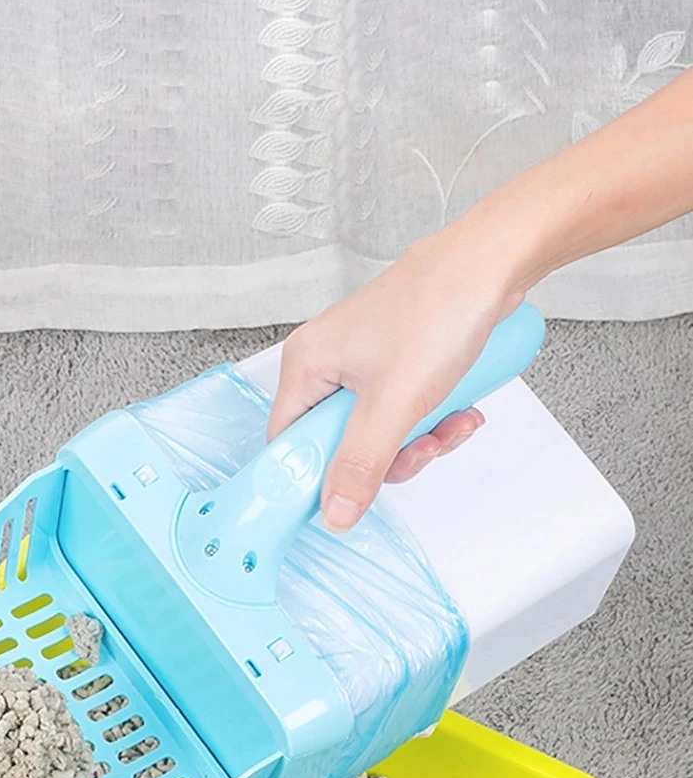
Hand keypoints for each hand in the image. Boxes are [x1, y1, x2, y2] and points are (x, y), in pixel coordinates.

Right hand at [267, 229, 523, 533]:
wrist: (490, 265)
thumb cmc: (438, 308)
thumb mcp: (395, 403)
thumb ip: (360, 464)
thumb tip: (335, 512)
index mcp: (306, 364)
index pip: (287, 441)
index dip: (314, 475)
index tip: (348, 496)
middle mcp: (326, 361)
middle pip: (336, 441)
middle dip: (386, 456)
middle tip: (417, 448)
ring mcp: (360, 360)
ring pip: (375, 430)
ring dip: (416, 440)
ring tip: (448, 424)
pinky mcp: (392, 360)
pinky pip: (398, 410)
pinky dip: (429, 418)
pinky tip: (457, 411)